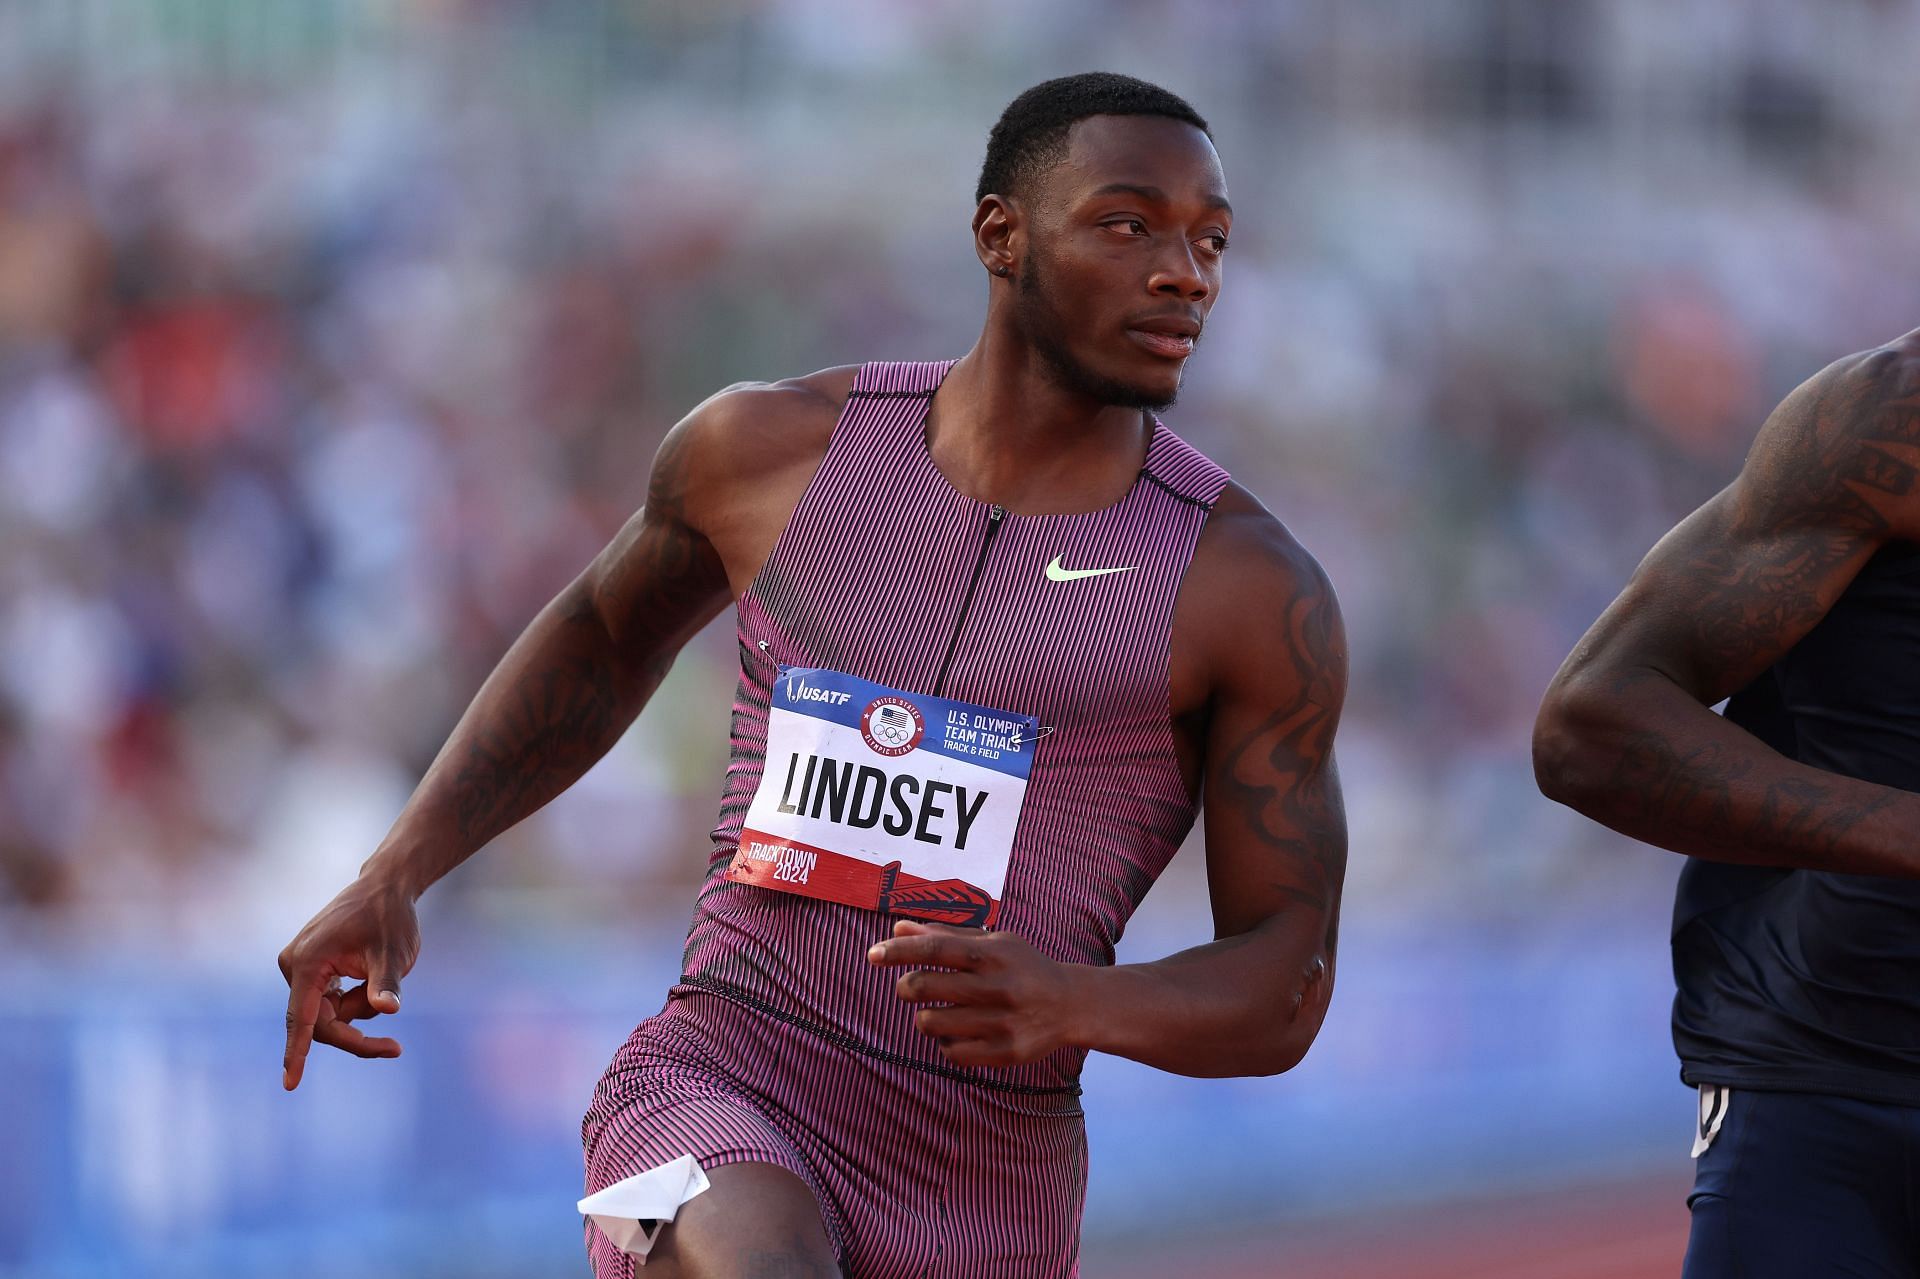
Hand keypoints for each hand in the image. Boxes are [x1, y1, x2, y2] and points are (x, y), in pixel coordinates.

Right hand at [277, 874, 420, 1089]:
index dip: (299, 1053)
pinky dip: (354, 999)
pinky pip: (329, 1001)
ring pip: (327, 1013)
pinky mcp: (309, 967)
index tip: (291, 1084)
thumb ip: (386, 983)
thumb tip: (387, 1009)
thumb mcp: (393, 953)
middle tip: (395, 1049)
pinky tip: (369, 969)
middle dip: (355, 1035)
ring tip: (383, 973)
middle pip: (319, 1022)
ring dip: (358, 1009)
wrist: (385, 888)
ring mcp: (300, 966)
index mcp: (308, 963)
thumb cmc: (390, 918)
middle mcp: (295, 965)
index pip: (303, 1019)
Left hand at [866, 919, 1083, 1067]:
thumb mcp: (992, 942)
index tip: (873, 954)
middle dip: (906, 986)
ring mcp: (1001, 1022)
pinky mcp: (1004, 1053)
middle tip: (910, 987)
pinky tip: (957, 1032)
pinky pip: (949, 1052)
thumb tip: (897, 928)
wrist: (1071, 1005)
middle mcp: (997, 987)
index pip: (935, 948)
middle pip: (924, 986)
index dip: (899, 951)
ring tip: (938, 1010)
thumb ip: (945, 935)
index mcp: (993, 953)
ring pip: (930, 1023)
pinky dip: (944, 1042)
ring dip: (924, 1016)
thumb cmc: (1023, 967)